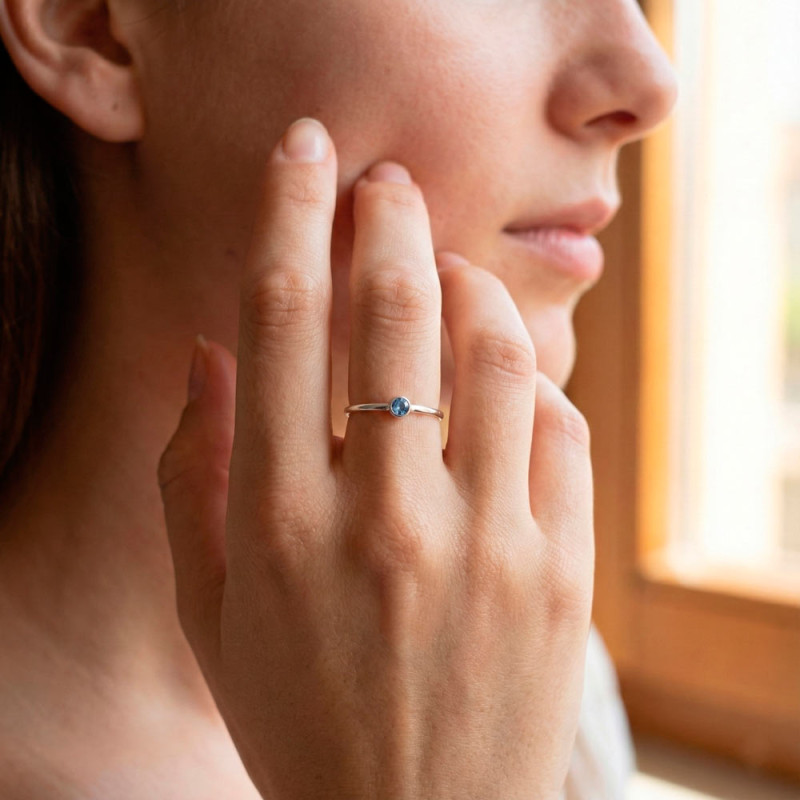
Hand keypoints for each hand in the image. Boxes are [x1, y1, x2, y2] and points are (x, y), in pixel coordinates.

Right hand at [158, 117, 594, 799]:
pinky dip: (533, 380)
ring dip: (472, 285)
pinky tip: (506, 383)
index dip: (291, 213)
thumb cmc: (299, 714)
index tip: (306, 151)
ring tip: (451, 273)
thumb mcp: (210, 606)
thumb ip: (189, 472)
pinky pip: (560, 426)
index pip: (281, 319)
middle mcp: (382, 519)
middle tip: (389, 181)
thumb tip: (207, 354)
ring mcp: (484, 545)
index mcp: (279, 521)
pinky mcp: (559, 572)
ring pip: (494, 351)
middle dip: (391, 218)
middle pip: (395, 312)